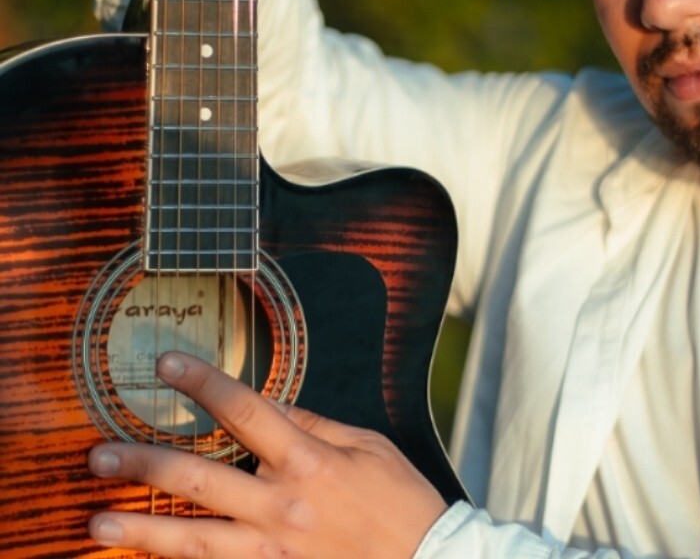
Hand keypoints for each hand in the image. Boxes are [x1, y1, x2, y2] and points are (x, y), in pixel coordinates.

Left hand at [86, 352, 448, 558]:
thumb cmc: (399, 500)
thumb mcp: (367, 445)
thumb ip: (313, 424)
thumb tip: (267, 405)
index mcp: (309, 461)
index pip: (246, 411)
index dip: (203, 383)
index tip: (167, 363)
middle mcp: (283, 506)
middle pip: (200, 479)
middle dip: (145, 462)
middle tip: (100, 454)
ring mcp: (273, 550)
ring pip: (193, 540)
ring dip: (142, 528)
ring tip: (98, 520)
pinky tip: (145, 558)